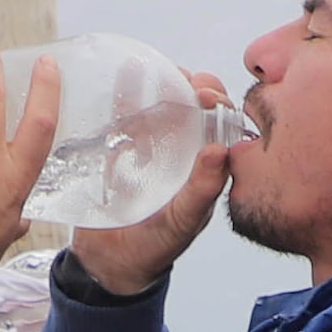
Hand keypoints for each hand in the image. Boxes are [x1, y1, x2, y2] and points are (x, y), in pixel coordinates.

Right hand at [66, 70, 234, 297]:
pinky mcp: (118, 146)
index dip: (217, 101)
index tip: (204, 95)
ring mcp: (149, 145)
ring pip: (157, 102)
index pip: (219, 121)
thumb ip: (203, 191)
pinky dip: (123, 92)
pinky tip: (122, 73)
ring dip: (156, 82)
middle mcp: (181, 148)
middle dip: (187, 84)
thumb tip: (220, 149)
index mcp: (204, 163)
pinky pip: (122, 112)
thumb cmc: (156, 247)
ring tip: (147, 69)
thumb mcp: (183, 222)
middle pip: (190, 103)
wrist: (110, 263)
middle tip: (179, 79)